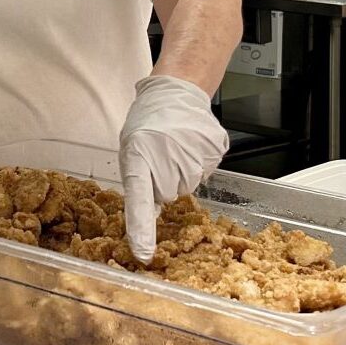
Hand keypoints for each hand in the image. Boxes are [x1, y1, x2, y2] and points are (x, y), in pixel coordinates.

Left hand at [118, 75, 228, 261]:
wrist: (176, 91)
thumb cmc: (149, 123)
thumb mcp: (132, 150)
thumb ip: (139, 181)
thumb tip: (146, 216)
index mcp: (138, 155)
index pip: (138, 199)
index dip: (141, 229)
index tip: (144, 253)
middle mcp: (165, 154)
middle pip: (169, 194)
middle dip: (164, 182)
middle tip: (161, 157)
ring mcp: (192, 150)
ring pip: (188, 185)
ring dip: (182, 171)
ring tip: (176, 146)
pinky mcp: (213, 147)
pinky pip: (206, 171)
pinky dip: (199, 161)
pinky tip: (191, 143)